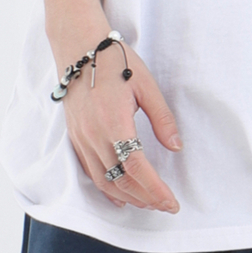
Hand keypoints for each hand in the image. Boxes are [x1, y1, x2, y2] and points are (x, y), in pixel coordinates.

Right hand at [59, 40, 182, 211]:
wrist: (78, 47)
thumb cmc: (114, 61)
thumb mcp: (146, 85)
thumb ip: (162, 119)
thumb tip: (176, 146)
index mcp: (114, 122)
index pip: (137, 168)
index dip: (156, 190)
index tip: (172, 202)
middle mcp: (94, 135)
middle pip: (121, 180)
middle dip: (146, 198)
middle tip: (166, 205)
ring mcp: (81, 138)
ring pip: (104, 181)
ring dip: (128, 196)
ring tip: (149, 203)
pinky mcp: (75, 138)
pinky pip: (90, 172)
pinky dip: (106, 189)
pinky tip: (120, 197)